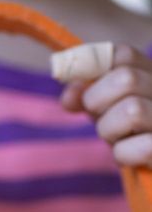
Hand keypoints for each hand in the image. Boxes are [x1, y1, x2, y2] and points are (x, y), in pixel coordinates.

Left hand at [60, 44, 151, 167]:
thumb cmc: (131, 135)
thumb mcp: (106, 110)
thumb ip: (87, 97)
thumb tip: (69, 95)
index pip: (124, 55)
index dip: (93, 71)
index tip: (84, 92)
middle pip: (125, 79)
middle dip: (97, 102)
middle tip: (101, 119)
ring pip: (131, 111)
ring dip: (110, 130)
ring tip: (118, 139)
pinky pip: (142, 148)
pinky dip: (124, 155)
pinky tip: (129, 157)